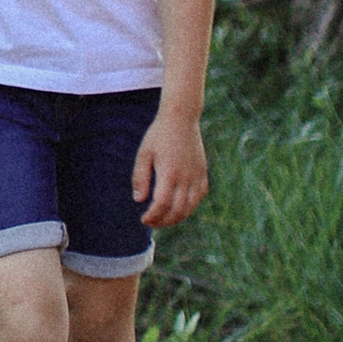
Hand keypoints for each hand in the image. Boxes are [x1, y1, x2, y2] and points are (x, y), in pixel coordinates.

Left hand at [134, 103, 208, 228]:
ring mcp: (197, 175)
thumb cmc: (158, 135)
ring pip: (190, 206)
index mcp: (169, 172)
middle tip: (152, 222)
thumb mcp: (144, 154)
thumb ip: (140, 177)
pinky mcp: (203, 172)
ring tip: (164, 218)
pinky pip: (199, 196)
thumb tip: (139, 200)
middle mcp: (186, 177)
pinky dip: (190, 206)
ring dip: (177, 217)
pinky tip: (179, 206)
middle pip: (178, 210)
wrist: (181, 119)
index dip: (153, 216)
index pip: (162, 204)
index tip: (144, 219)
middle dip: (164, 221)